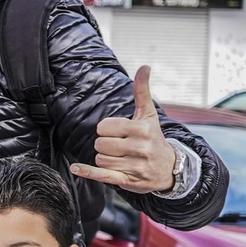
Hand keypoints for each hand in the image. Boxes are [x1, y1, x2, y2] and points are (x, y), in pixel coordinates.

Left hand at [69, 65, 178, 193]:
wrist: (170, 169)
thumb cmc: (154, 138)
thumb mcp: (148, 115)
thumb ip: (142, 91)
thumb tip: (144, 66)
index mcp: (141, 129)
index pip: (104, 127)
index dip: (107, 129)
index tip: (118, 133)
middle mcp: (139, 147)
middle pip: (100, 144)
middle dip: (105, 145)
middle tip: (119, 146)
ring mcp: (134, 165)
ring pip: (100, 158)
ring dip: (105, 158)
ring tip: (120, 158)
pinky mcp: (128, 180)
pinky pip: (102, 175)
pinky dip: (87, 171)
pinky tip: (75, 168)